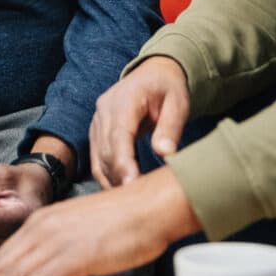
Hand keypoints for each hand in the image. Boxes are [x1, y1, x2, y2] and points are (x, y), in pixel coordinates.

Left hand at [0, 166, 200, 275]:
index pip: (4, 257)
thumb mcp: (77, 234)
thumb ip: (55, 251)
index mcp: (41, 224)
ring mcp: (57, 241)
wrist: (147, 206)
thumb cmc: (119, 223)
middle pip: (1, 266)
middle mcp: (42, 229)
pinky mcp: (75, 254)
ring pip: (15, 273)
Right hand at [89, 57, 190, 189]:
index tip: (132, 184)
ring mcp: (98, 120)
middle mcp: (105, 109)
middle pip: (107, 150)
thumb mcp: (178, 102)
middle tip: (137, 202)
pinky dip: (107, 175)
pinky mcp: (97, 130)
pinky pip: (97, 158)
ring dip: (112, 179)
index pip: (119, 135)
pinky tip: (121, 190)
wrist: (153, 74)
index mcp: (125, 99)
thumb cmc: (167, 88)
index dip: (123, 162)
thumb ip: (170, 127)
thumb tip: (164, 152)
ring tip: (130, 201)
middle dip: (119, 177)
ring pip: (99, 157)